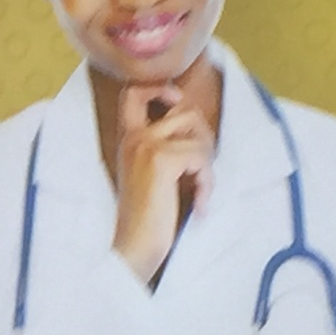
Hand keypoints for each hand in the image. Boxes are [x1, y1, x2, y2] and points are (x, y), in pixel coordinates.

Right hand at [111, 84, 213, 285]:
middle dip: (204, 136)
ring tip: (200, 188)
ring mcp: (146, 146)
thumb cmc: (146, 216)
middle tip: (202, 168)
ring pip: (198, 134)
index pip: (134, 93)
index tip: (175, 105)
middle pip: (184, 110)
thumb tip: (197, 130)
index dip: (160, 89)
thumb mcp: (150, 174)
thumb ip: (163, 148)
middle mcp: (134, 137)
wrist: (134, 245)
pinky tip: (199, 205)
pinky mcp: (162, 161)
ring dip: (208, 163)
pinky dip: (207, 183)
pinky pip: (201, 158)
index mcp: (128, 139)